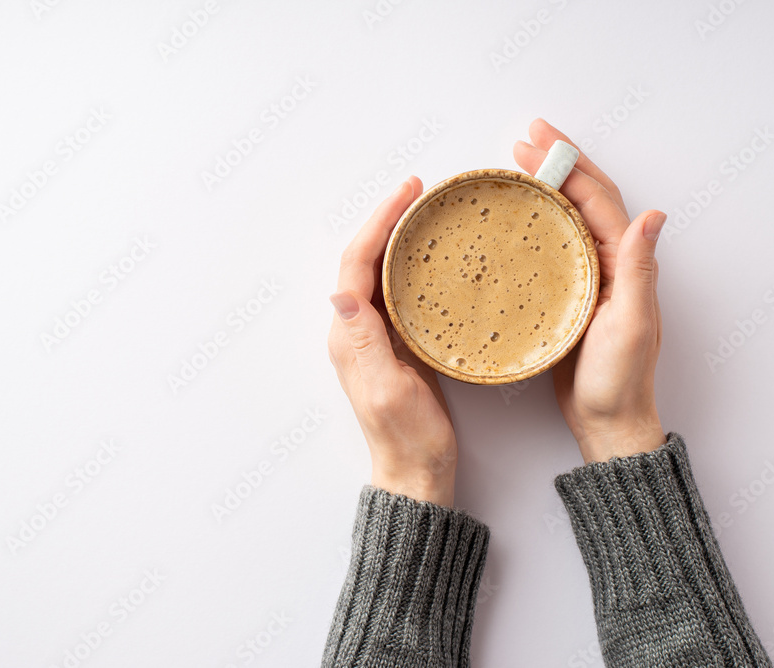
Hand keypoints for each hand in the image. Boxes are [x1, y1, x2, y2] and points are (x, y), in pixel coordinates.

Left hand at [327, 176, 457, 505]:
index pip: (356, 265)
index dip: (378, 224)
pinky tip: (434, 257)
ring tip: (425, 211)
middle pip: (365, 260)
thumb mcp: (386, 390)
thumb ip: (365, 342)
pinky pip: (399, 293)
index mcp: (350, 336)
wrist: (417, 473)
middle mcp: (356, 331)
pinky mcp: (396, 346)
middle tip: (418, 190)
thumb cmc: (407, 438)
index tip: (406, 193)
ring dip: (398, 238)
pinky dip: (412, 266)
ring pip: (381, 273)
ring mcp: (376, 338)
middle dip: (387, 220)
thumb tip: (340, 291)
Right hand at [514, 119, 666, 462]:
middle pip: (583, 198)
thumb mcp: (631, 323)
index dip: (569, 164)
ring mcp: (587, 277)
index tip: (537, 139)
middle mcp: (608, 262)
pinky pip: (550, 246)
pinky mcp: (566, 295)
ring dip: (545, 188)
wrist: (605, 421)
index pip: (597, 198)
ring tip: (515, 166)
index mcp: (624, 262)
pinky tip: (513, 219)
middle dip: (556, 163)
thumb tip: (653, 214)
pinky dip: (535, 223)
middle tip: (522, 139)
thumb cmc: (618, 380)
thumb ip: (638, 269)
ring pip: (565, 219)